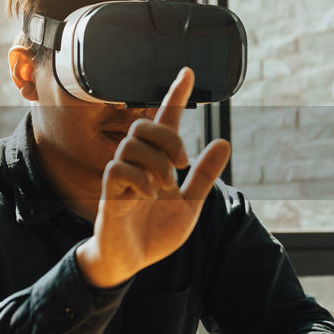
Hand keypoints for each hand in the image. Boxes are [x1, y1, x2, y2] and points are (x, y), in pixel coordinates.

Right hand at [75, 68, 231, 287]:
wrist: (131, 261)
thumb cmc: (154, 232)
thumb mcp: (190, 204)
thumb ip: (204, 175)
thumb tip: (224, 143)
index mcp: (157, 163)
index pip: (164, 121)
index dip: (175, 96)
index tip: (187, 72)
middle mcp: (137, 165)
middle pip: (143, 126)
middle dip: (168, 138)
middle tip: (184, 164)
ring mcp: (121, 178)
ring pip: (130, 145)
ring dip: (157, 163)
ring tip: (166, 187)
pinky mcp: (109, 195)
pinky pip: (117, 170)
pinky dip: (139, 179)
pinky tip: (148, 195)